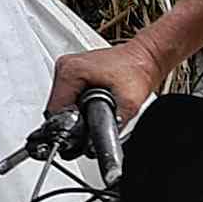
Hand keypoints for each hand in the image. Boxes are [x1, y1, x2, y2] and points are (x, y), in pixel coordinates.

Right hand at [45, 39, 162, 125]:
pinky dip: (78, 103)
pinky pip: (68, 95)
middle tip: (94, 119)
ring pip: (61, 103)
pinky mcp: (74, 71)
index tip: (83, 131)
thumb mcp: (128, 104)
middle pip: (57, 108)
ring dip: (75, 112)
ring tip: (95, 109)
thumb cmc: (139, 71)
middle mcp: (65, 66)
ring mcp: (68, 67)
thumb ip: (111, 127)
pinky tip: (93, 102)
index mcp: (70, 71)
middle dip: (73, 120)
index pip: (56, 111)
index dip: (69, 127)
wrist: (146, 57)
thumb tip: (99, 145)